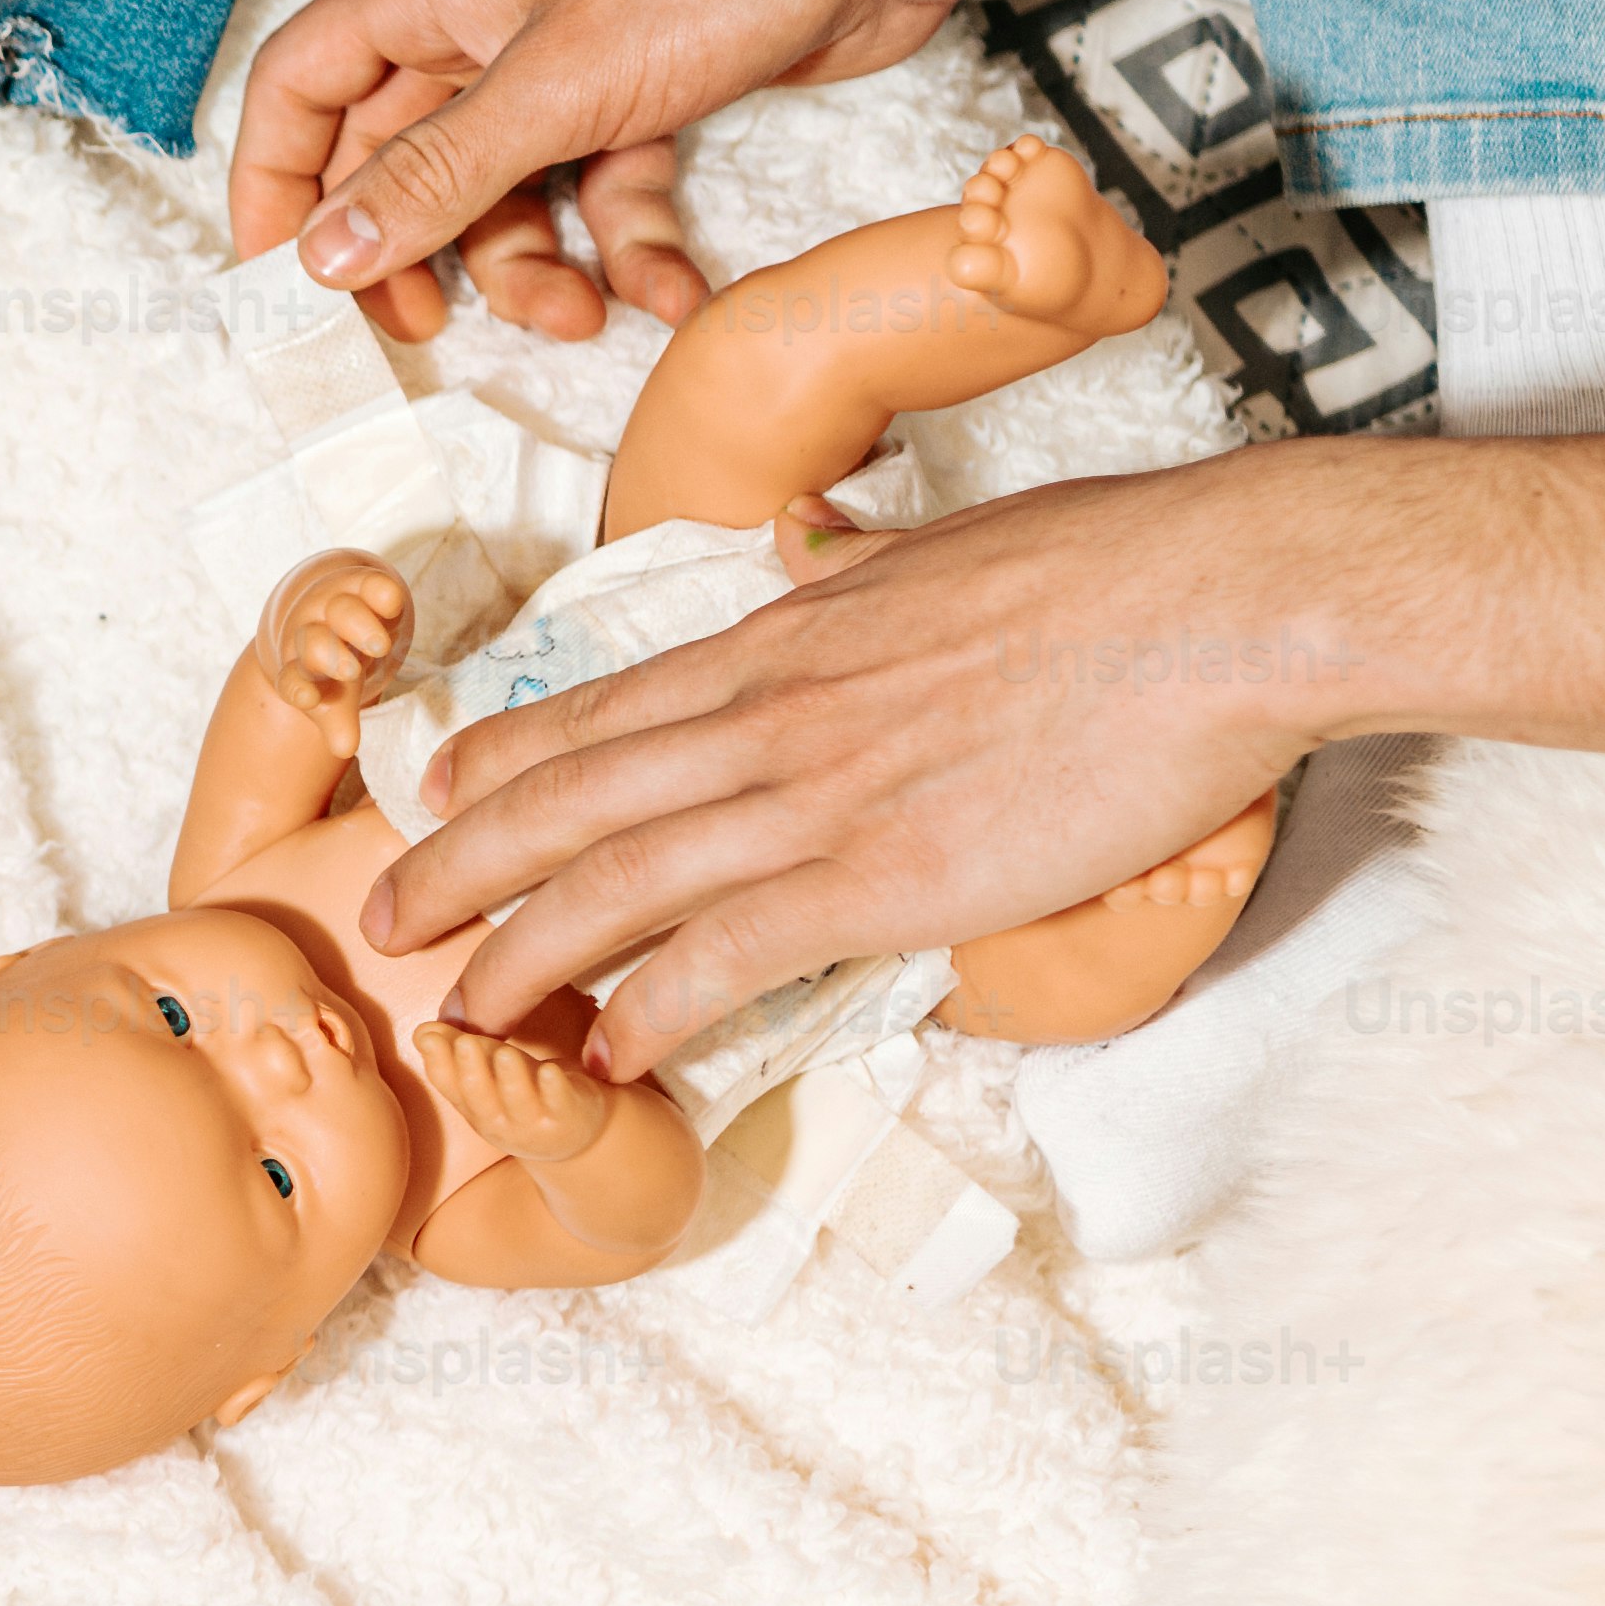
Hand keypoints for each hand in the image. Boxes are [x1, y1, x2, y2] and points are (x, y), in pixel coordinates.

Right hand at [226, 0, 1219, 338]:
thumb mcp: (550, 91)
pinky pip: (602, 180)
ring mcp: (564, 50)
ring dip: (534, 260)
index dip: (276, 183)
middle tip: (428, 329)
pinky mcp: (643, 82)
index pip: (300, 87)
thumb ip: (430, 178)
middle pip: (401, 152)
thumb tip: (322, 254)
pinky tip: (675, 290)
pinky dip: (632, 239)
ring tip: (585, 314)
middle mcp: (480, 15)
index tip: (284, 282)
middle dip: (418, 248)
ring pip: (504, 182)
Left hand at [250, 549, 413, 723]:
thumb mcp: (336, 693)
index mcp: (299, 666)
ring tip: (378, 645)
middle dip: (327, 655)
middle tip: (348, 671)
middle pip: (313, 642)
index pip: (291, 679)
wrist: (327, 602)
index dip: (297, 688)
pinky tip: (389, 600)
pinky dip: (379, 591)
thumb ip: (339, 719)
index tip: (305, 698)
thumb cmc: (333, 662)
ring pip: (340, 610)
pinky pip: (369, 583)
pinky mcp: (362, 582)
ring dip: (356, 625)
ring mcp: (334, 604)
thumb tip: (345, 749)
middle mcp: (311, 632)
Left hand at [356, 440, 1604, 1071]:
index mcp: (791, 632)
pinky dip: (646, 1012)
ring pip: (616, 882)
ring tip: (453, 1015)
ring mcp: (817, 794)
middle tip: (383, 919)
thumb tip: (825, 550)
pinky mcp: (881, 874)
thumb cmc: (1127, 565)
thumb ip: (869, 570)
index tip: (436, 783)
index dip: (510, 751)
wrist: (1221, 598)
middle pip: (573, 796)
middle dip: (463, 862)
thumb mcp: (955, 546)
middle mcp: (773, 711)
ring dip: (520, 954)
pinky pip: (724, 954)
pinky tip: (602, 1059)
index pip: (611, 703)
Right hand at [403, 1010, 620, 1167]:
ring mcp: (535, 1123)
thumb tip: (422, 1032)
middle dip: (471, 1072)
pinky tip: (551, 1070)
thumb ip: (453, 1050)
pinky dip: (555, 1088)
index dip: (439, 1063)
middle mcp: (499, 1121)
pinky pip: (562, 1104)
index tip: (429, 1037)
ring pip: (520, 1103)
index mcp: (473, 1106)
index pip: (450, 1085)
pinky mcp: (570, 1117)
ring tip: (505, 1053)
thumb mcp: (487, 1071)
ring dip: (511, 1080)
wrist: (573, 1131)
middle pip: (481, 1099)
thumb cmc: (522, 1093)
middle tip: (464, 1043)